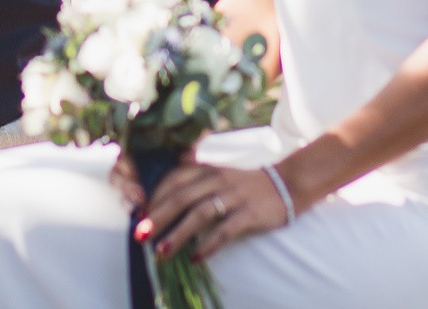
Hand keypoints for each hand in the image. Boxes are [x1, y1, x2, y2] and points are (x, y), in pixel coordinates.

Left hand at [135, 160, 292, 261]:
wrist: (288, 183)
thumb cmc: (247, 182)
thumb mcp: (220, 170)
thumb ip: (196, 171)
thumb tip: (169, 171)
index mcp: (208, 170)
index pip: (175, 179)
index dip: (155, 196)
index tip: (139, 214)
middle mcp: (218, 180)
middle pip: (182, 197)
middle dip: (159, 216)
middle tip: (141, 234)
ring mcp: (234, 196)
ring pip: (200, 214)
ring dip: (178, 234)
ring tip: (162, 252)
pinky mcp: (250, 213)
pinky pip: (225, 231)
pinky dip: (209, 245)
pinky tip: (196, 258)